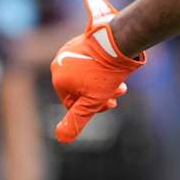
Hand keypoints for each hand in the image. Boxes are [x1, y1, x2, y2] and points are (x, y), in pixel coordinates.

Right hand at [50, 0, 144, 143]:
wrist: (117, 41)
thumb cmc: (105, 73)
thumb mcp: (92, 102)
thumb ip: (77, 120)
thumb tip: (61, 138)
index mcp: (58, 79)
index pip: (73, 104)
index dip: (94, 108)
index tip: (112, 105)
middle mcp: (58, 63)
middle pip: (81, 89)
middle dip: (101, 96)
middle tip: (120, 93)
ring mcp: (68, 50)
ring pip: (86, 75)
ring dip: (104, 84)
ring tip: (122, 84)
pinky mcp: (79, 41)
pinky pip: (89, 61)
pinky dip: (101, 68)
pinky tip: (114, 69)